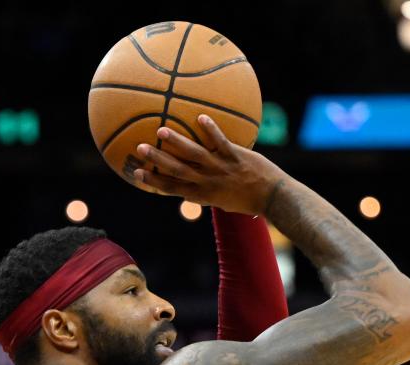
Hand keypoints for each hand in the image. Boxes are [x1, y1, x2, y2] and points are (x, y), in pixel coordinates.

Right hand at [133, 114, 286, 215]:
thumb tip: (191, 189)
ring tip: (162, 131)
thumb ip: (205, 193)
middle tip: (140, 148)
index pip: (172, 188)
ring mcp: (221, 168)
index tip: (137, 173)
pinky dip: (211, 130)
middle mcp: (208, 182)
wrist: (272, 197)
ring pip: (195, 154)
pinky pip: (220, 141)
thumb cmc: (247, 200)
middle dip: (158, 160)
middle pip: (178, 170)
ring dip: (178, 142)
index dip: (154, 181)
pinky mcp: (235, 156)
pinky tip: (200, 116)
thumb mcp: (222, 201)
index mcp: (202, 194)